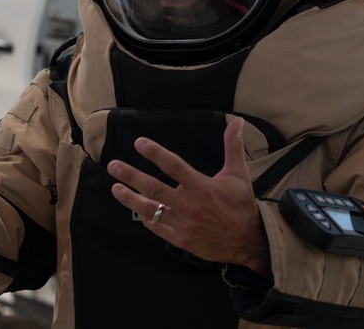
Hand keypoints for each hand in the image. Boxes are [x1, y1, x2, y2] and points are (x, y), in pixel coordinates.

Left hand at [106, 117, 269, 274]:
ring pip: (150, 210)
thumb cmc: (241, 205)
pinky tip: (136, 208)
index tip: (139, 143)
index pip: (174, 166)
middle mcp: (190, 205)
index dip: (155, 153)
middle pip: (154, 188)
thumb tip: (237, 122)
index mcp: (202, 187)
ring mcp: (184, 224)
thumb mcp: (239, 174)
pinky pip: (157, 228)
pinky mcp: (182, 239)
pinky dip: (146, 218)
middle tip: (113, 166)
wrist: (250, 241)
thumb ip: (233, 146)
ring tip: (115, 188)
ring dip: (130, 198)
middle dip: (131, 176)